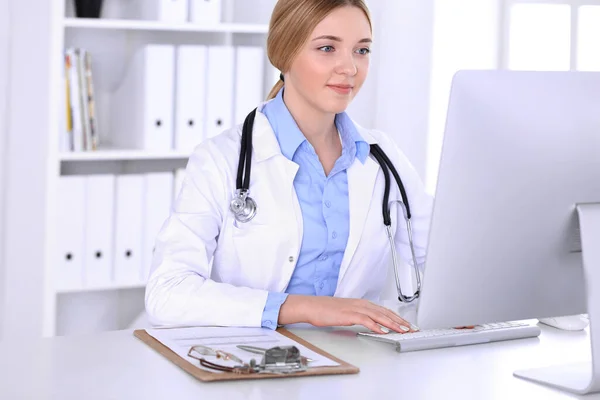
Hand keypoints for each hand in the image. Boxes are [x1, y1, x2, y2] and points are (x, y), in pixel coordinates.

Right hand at [279, 295, 416, 333]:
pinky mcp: (348, 315)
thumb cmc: (325, 310)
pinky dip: (376, 325)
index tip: (406, 324)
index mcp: (360, 303)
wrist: (311, 306)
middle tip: (411, 328)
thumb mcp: (345, 312)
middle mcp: (360, 304)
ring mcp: (355, 308)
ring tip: (403, 330)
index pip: (383, 310)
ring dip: (392, 323)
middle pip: (384, 312)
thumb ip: (358, 316)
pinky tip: (383, 331)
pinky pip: (365, 320)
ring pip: (378, 316)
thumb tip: (368, 324)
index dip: (396, 317)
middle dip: (400, 321)